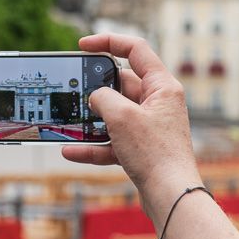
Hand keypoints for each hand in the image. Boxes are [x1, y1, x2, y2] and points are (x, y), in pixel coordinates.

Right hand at [61, 33, 198, 222]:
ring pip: (114, 116)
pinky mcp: (142, 150)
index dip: (108, 42)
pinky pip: (113, 142)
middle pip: (121, 85)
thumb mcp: (121, 116)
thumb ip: (103, 97)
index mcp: (162, 86)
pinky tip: (70, 151)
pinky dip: (93, 146)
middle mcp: (158, 103)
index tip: (83, 45)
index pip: (136, 50)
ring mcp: (150, 127)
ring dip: (91, 120)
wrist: (171, 196)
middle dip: (96, 90)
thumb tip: (95, 97)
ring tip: (67, 122)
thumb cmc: (155, 153)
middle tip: (73, 91)